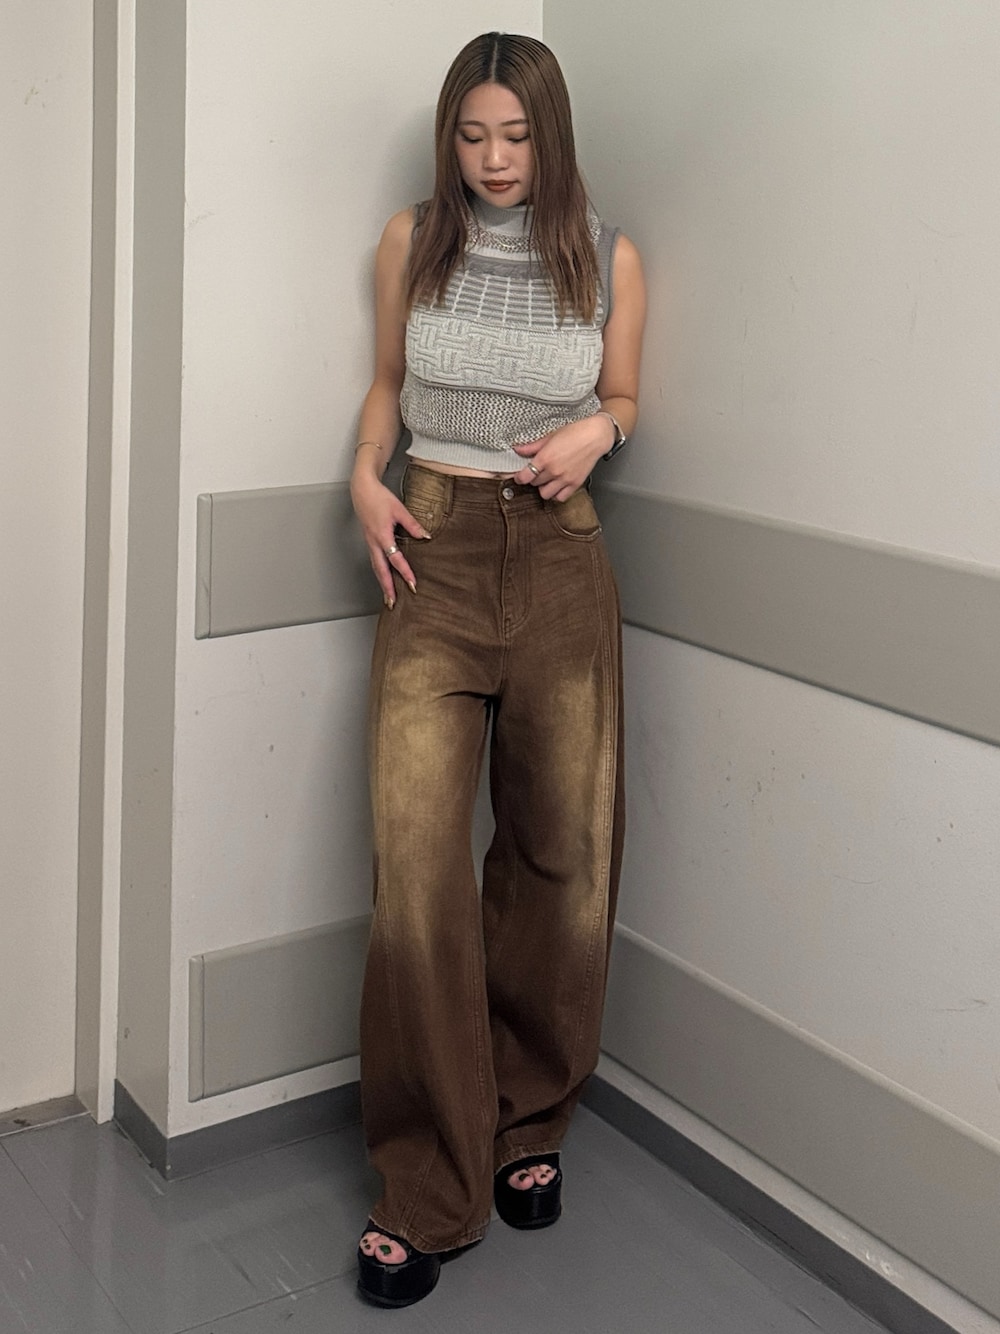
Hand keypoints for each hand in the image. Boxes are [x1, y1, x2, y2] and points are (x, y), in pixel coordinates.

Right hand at [350, 472, 428, 606]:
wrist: (362, 489)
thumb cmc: (379, 497)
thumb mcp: (399, 510)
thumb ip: (413, 525)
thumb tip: (426, 536)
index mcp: (381, 536)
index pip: (395, 559)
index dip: (405, 572)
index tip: (413, 584)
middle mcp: (373, 543)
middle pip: (380, 571)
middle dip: (387, 588)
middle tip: (393, 603)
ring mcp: (369, 543)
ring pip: (375, 568)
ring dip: (382, 584)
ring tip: (388, 598)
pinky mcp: (369, 541)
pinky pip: (374, 561)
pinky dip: (379, 573)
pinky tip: (384, 579)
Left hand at [511, 414, 614, 500]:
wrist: (595, 436)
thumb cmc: (574, 432)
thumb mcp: (550, 436)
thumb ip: (533, 446)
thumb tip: (517, 449)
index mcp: (545, 458)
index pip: (525, 476)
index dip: (519, 478)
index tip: (520, 476)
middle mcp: (554, 471)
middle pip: (534, 484)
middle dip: (534, 479)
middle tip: (537, 472)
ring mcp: (565, 479)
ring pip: (545, 494)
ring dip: (544, 488)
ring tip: (547, 480)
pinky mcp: (575, 484)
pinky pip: (560, 498)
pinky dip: (556, 494)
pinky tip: (557, 486)